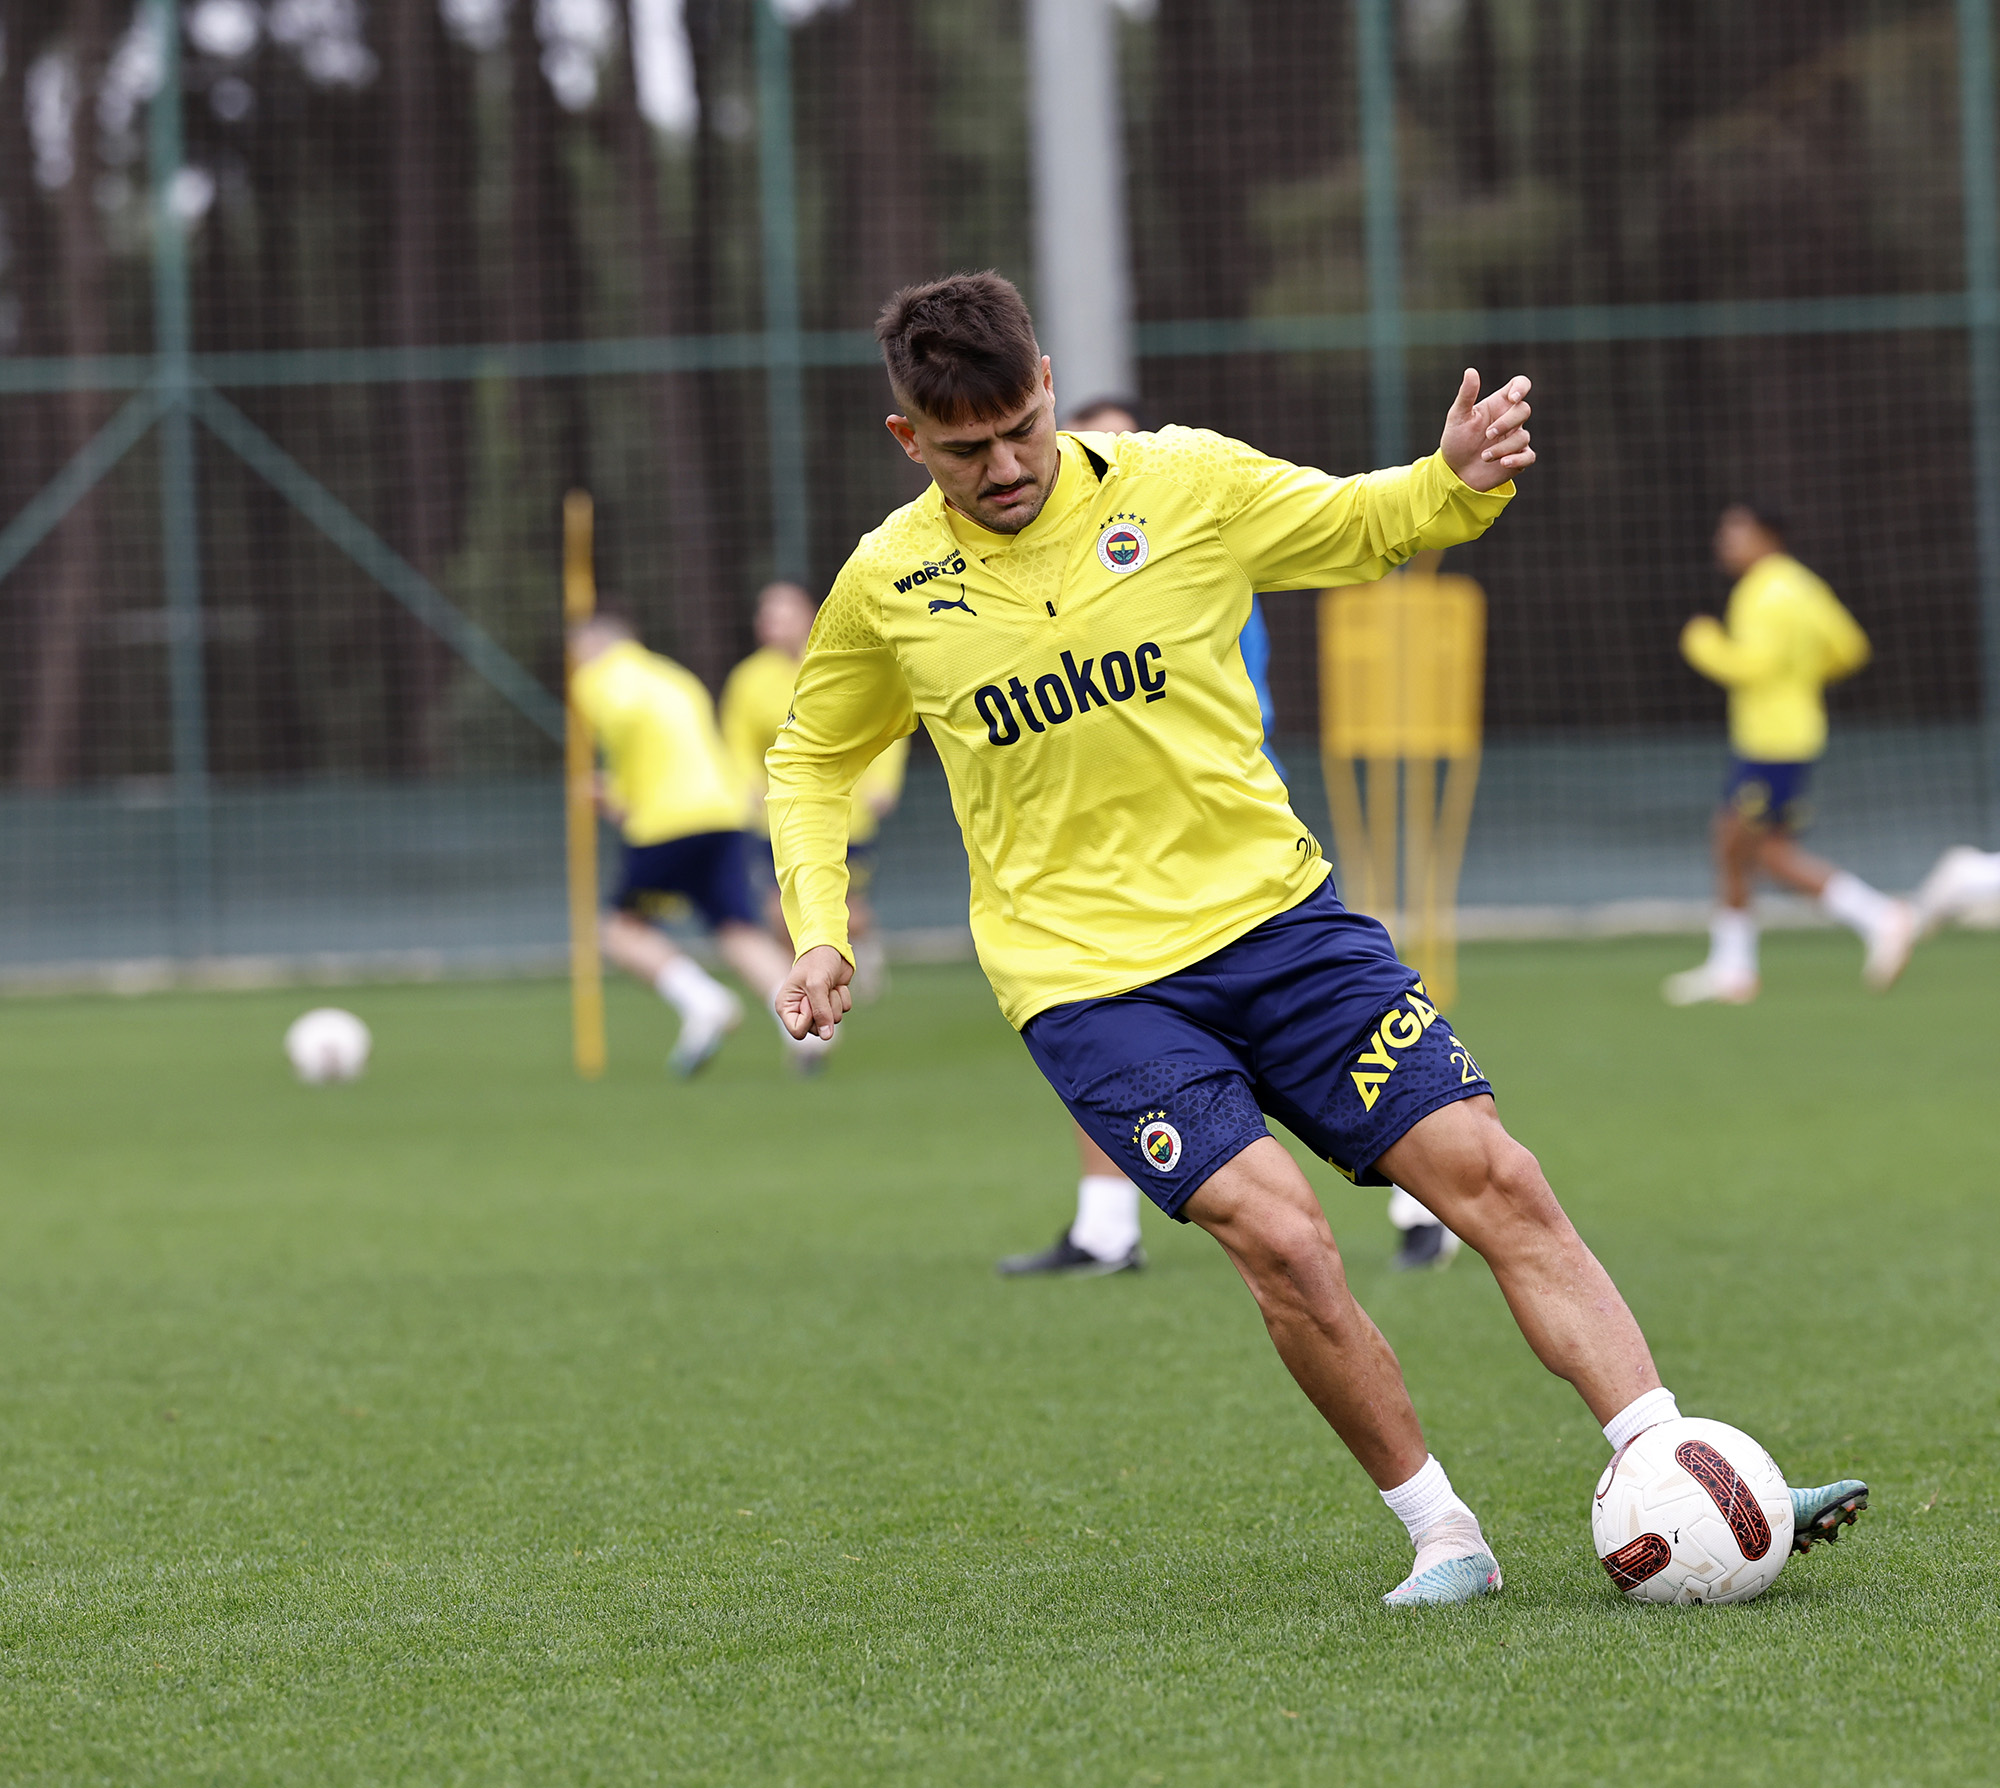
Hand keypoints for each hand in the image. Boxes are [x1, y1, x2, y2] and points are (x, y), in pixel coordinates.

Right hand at [777, 943, 852, 1040]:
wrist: (831, 946)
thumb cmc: (817, 962)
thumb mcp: (816, 986)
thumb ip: (821, 1013)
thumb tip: (827, 1037)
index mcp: (786, 1007)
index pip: (798, 1032)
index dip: (809, 1020)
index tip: (810, 1001)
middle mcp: (799, 1010)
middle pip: (817, 1029)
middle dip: (825, 1011)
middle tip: (823, 991)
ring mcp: (816, 1007)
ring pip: (832, 1021)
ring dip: (835, 1002)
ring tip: (829, 986)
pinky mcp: (831, 1002)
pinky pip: (843, 1011)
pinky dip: (842, 997)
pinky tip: (836, 984)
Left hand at [1439, 369, 1533, 491]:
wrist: (1454, 472)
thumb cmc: (1456, 441)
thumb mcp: (1458, 417)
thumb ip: (1466, 395)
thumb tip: (1470, 371)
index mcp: (1498, 404)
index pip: (1520, 385)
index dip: (1521, 387)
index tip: (1512, 398)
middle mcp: (1510, 420)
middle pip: (1524, 410)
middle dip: (1507, 422)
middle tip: (1487, 434)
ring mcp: (1515, 439)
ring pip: (1523, 437)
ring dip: (1502, 447)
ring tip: (1484, 456)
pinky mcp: (1518, 459)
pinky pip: (1529, 456)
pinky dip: (1518, 459)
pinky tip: (1503, 463)